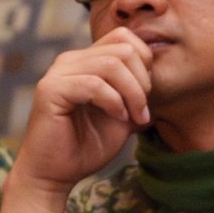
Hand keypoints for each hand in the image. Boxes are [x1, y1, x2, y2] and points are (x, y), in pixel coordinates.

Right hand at [14, 31, 155, 196]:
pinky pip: (94, 84)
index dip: (145, 65)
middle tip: (141, 112)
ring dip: (132, 93)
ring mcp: (58, 72)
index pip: (124, 38)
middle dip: (142, 82)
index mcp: (86, 61)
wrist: (54, 175)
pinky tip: (117, 117)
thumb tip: (163, 77)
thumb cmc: (86, 147)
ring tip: (132, 117)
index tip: (146, 99)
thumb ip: (137, 95)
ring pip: (111, 64)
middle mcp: (71, 60)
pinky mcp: (50, 89)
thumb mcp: (123, 117)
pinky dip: (113, 101)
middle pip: (123, 48)